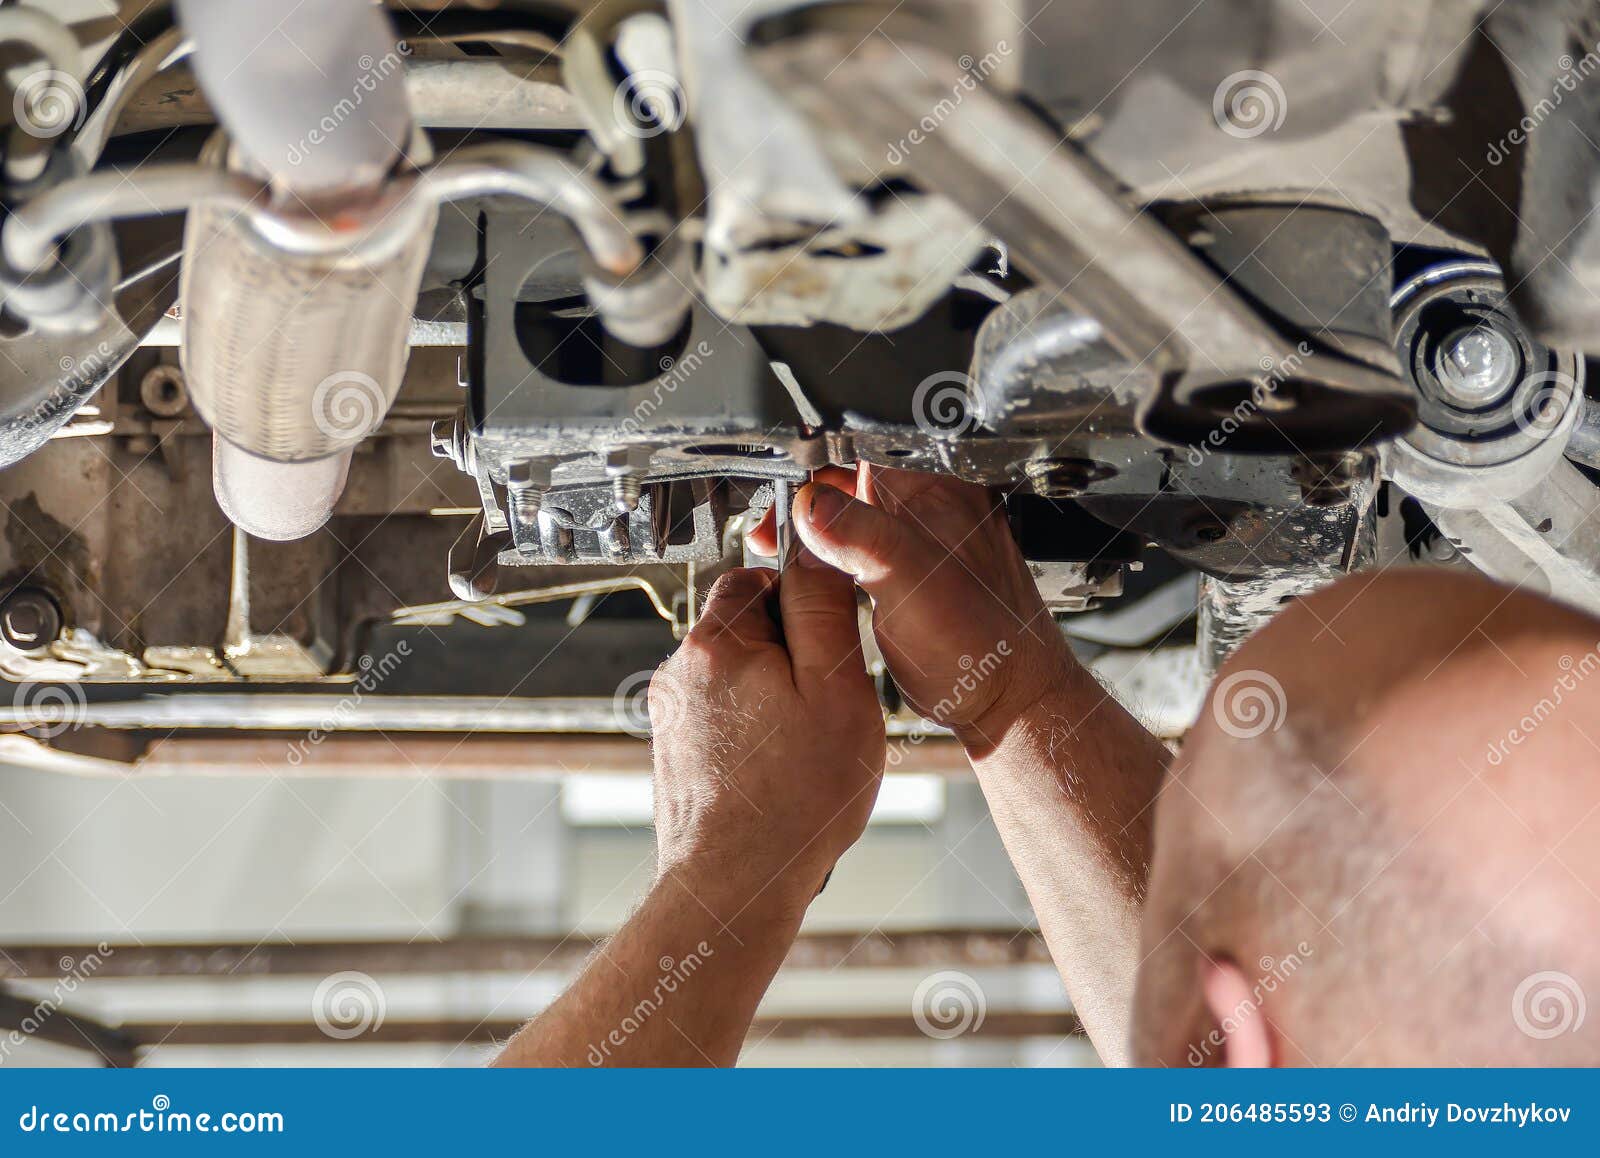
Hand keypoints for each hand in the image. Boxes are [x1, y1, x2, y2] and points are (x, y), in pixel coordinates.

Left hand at [649, 564, 885, 905]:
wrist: (732, 888)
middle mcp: (681, 671)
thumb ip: (822, 613)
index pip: (757, 576)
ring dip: (774, 695)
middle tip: (825, 703)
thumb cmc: (793, 803)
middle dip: (790, 653)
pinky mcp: (673, 751)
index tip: (829, 641)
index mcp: (717, 643)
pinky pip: (723, 716)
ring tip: (804, 747)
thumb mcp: (837, 692)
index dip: (803, 600)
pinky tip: (779, 771)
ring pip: (737, 674)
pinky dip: (754, 732)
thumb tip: (815, 554)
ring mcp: (671, 713)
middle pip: (745, 626)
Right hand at [749, 465, 1073, 751]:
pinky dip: (839, 565)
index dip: (811, 484)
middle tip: (774, 543)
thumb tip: (810, 503)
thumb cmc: (981, 650)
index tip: (780, 517)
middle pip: (853, 490)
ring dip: (820, 541)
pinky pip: (868, 555)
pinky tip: (824, 586)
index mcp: (941, 495)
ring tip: (792, 565)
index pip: (860, 460)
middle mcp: (938, 513)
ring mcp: (930, 546)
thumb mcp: (910, 583)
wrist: (1010, 705)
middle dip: (808, 514)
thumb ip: (861, 535)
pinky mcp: (921, 579)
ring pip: (857, 525)